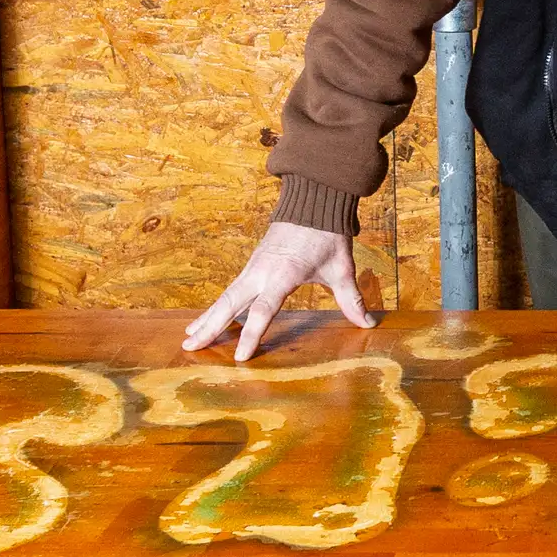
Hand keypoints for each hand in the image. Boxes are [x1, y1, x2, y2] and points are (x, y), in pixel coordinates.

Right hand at [182, 220, 375, 362]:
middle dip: (210, 327)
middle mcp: (261, 271)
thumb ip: (351, 298)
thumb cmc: (327, 234)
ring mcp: (254, 266)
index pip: (263, 310)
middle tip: (189, 347)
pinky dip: (217, 305)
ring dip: (207, 317)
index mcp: (282, 274)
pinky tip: (208, 318)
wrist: (312, 199)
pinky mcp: (253, 264)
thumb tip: (368, 322)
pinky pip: (231, 289)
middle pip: (229, 303)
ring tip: (189, 337)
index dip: (251, 335)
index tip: (240, 357)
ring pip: (225, 296)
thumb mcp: (341, 267)